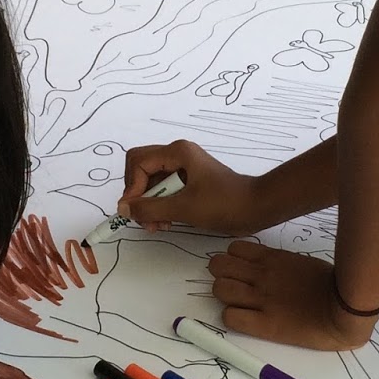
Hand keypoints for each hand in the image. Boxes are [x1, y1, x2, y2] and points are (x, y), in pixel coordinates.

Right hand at [120, 140, 262, 235]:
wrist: (256, 208)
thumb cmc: (223, 204)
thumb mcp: (183, 208)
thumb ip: (150, 208)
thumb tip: (123, 208)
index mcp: (176, 152)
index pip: (137, 162)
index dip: (132, 187)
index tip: (137, 211)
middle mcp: (177, 155)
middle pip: (140, 170)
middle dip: (139, 196)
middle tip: (145, 219)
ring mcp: (182, 168)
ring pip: (151, 183)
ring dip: (149, 205)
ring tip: (157, 226)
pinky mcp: (188, 182)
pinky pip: (164, 191)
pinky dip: (160, 207)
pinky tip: (166, 223)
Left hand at [208, 242, 375, 350]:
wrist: (346, 310)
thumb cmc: (334, 286)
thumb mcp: (304, 263)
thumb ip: (284, 264)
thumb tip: (273, 268)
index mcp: (273, 259)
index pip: (234, 249)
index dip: (232, 259)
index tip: (239, 268)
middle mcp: (262, 276)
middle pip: (219, 266)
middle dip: (221, 275)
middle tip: (233, 286)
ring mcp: (262, 299)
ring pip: (220, 289)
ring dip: (224, 296)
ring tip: (237, 303)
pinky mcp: (265, 324)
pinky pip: (230, 317)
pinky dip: (232, 317)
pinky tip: (245, 319)